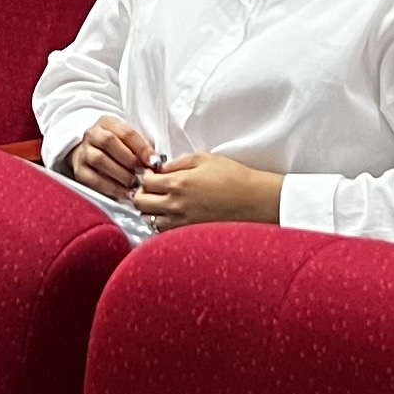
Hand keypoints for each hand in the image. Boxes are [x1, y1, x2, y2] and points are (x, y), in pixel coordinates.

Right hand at [64, 116, 156, 198]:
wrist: (89, 153)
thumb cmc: (117, 147)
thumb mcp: (129, 140)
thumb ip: (142, 147)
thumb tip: (156, 161)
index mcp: (107, 123)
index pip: (126, 133)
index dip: (142, 148)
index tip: (154, 162)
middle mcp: (92, 134)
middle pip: (109, 143)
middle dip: (129, 160)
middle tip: (143, 174)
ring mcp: (83, 152)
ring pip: (99, 160)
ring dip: (120, 174)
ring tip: (134, 184)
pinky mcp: (79, 171)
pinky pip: (93, 180)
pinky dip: (111, 188)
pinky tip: (124, 193)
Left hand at [133, 149, 282, 225]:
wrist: (254, 200)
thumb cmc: (234, 178)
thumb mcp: (205, 159)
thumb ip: (179, 163)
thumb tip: (162, 168)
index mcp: (178, 184)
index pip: (145, 182)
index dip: (145, 176)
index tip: (152, 174)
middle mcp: (176, 206)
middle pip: (140, 203)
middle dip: (141, 193)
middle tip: (151, 188)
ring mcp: (182, 223)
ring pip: (149, 220)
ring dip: (151, 210)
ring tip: (162, 202)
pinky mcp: (189, 234)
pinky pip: (164, 232)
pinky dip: (162, 224)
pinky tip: (173, 215)